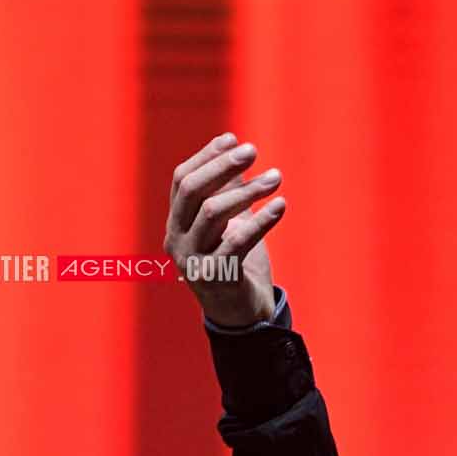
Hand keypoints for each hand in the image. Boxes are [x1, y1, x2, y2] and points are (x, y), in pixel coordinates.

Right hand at [164, 132, 287, 324]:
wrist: (242, 318)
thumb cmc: (237, 265)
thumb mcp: (230, 224)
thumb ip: (228, 190)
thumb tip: (233, 147)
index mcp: (176, 223)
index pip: (182, 179)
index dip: (207, 156)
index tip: (233, 138)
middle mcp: (177, 239)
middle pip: (192, 190)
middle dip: (223, 165)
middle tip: (253, 150)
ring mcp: (193, 260)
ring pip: (213, 212)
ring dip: (247, 191)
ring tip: (276, 177)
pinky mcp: (216, 277)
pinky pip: (237, 241)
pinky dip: (261, 221)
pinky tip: (280, 206)